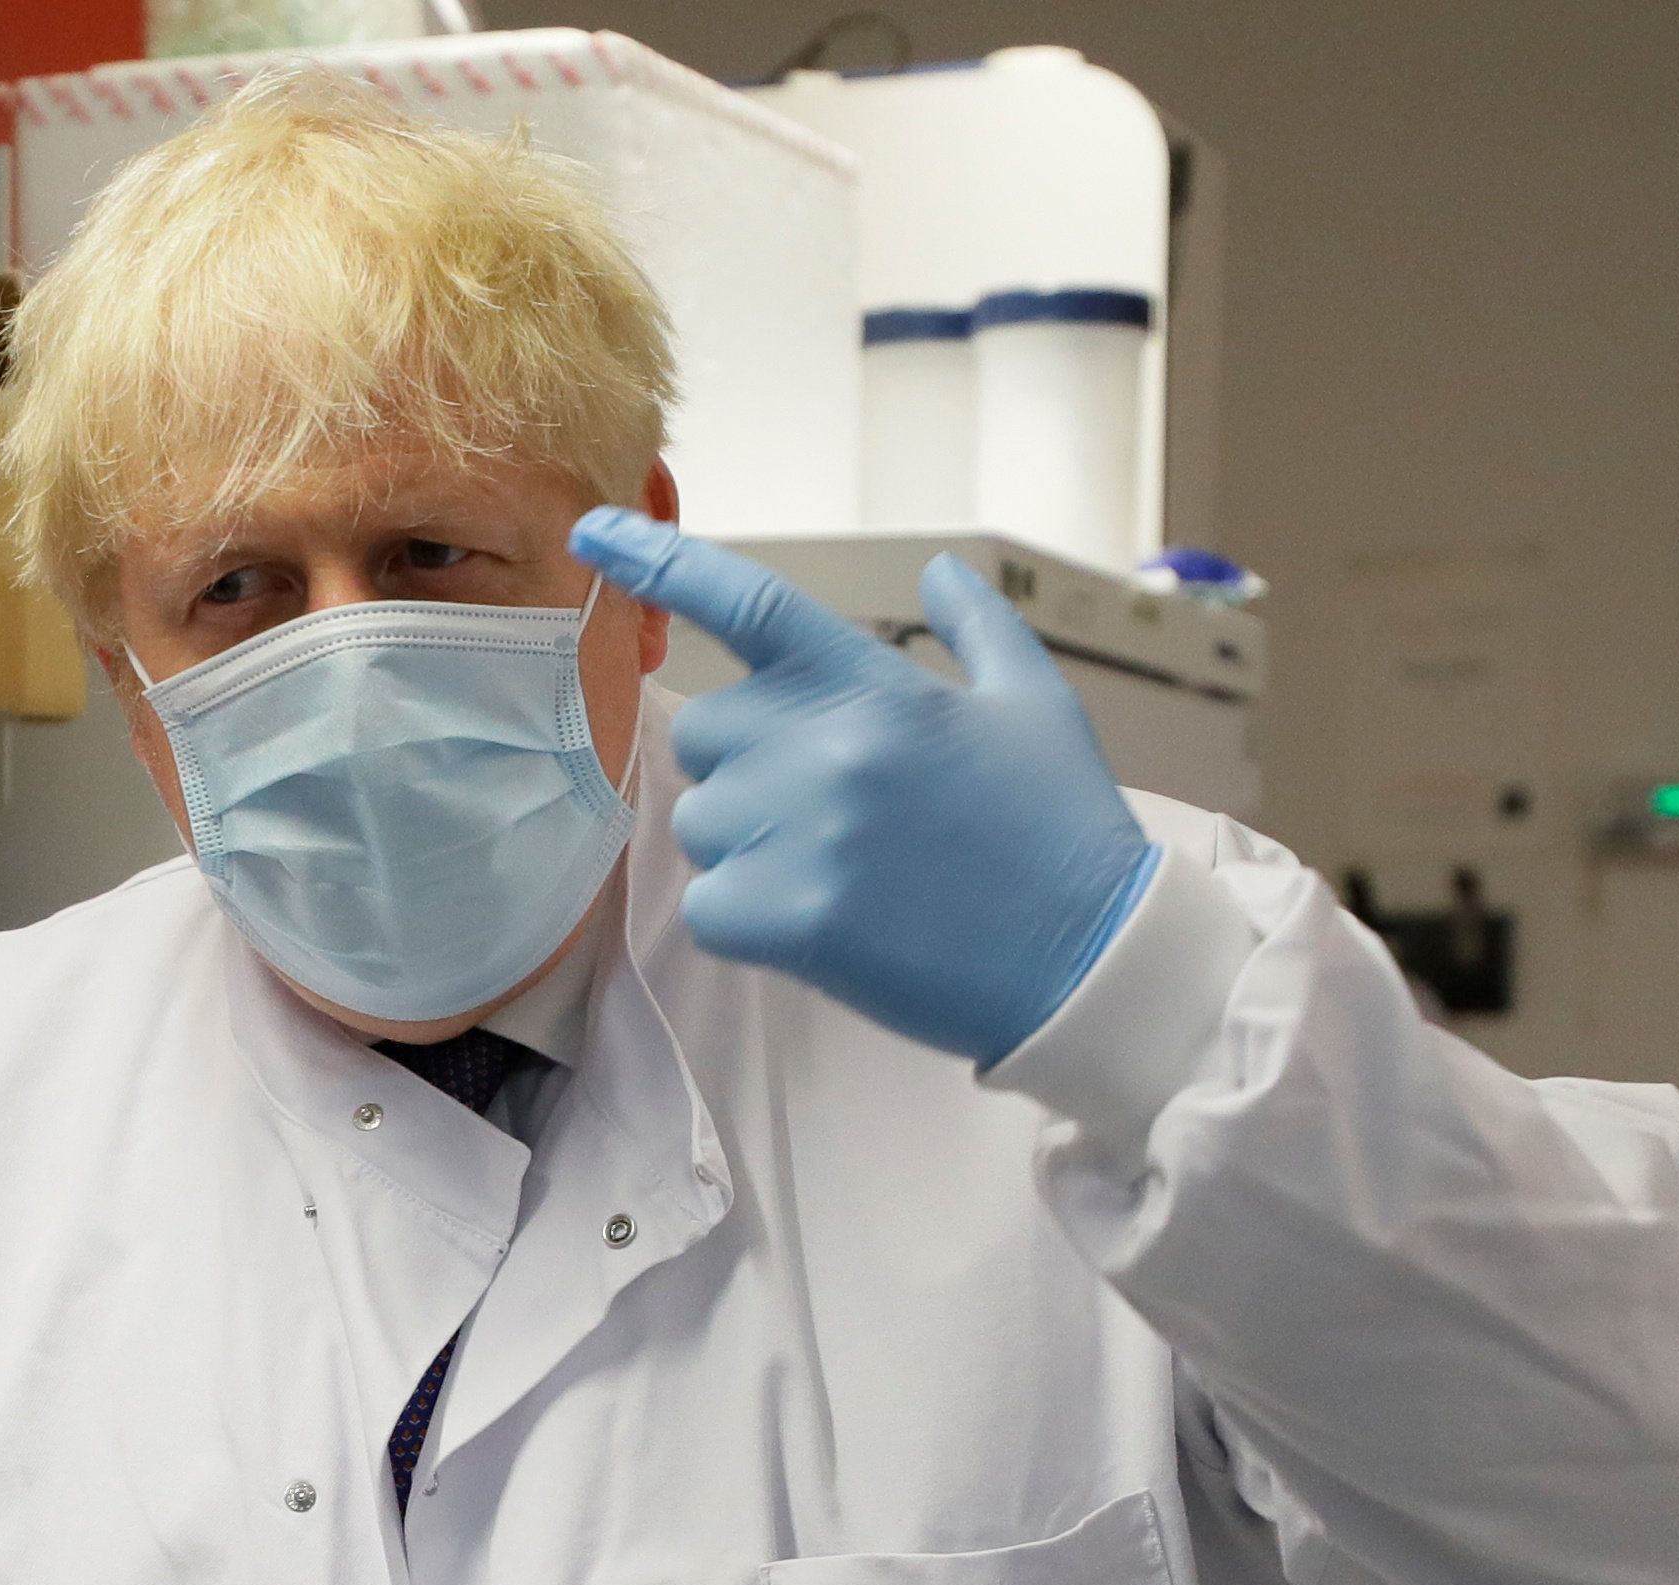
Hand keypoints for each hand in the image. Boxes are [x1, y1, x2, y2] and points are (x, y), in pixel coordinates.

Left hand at [568, 510, 1155, 1066]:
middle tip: (828, 811)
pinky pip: (708, 905)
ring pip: (701, 823)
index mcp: (876, 684)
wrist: (1089, 959)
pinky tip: (821, 925)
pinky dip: (747, 921)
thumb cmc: (1060, 830)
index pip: (748, 601)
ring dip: (749, 848)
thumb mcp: (1034, 705)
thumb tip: (942, 571)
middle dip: (746, 767)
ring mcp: (803, 831)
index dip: (659, 560)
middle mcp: (827, 745)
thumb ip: (978, 629)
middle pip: (705, 733)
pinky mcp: (789, 918)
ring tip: (840, 872)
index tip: (589, 532)